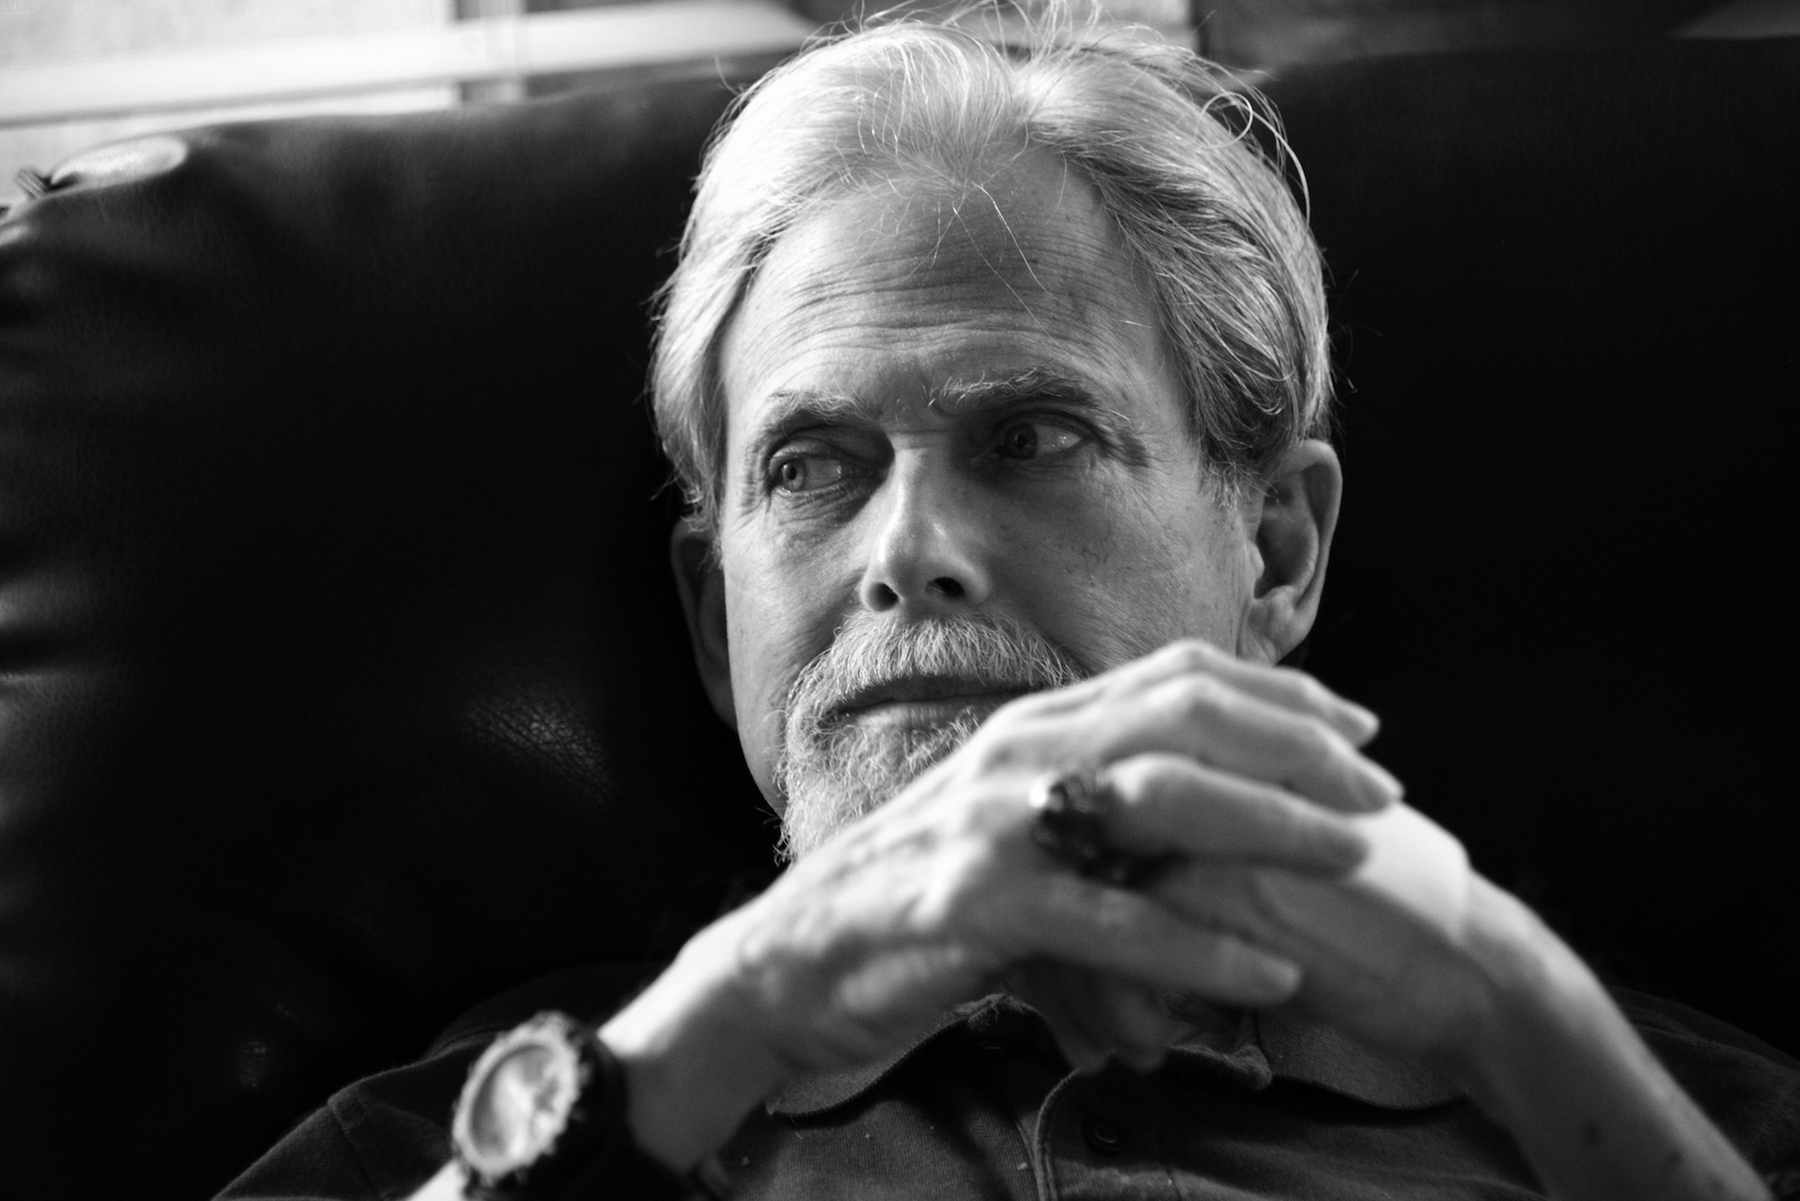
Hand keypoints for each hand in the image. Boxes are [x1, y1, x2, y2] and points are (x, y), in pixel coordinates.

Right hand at [602, 638, 1397, 1165]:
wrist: (789, 965)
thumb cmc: (911, 907)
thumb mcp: (1004, 831)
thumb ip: (1086, 810)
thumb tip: (1192, 826)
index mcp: (1032, 728)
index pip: (1174, 675)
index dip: (1276, 691)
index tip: (1357, 724)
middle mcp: (1017, 752)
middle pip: (1185, 715)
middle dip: (1299, 744)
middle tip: (1382, 787)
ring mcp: (993, 822)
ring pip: (1158, 797)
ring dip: (1272, 824)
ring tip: (1357, 858)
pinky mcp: (976, 905)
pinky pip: (1111, 921)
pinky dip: (1201, 948)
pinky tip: (1268, 975)